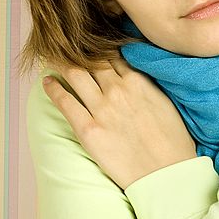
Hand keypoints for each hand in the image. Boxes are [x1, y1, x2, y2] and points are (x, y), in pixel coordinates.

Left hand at [42, 58, 196, 190]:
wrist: (166, 174)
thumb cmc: (172, 142)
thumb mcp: (165, 102)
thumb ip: (146, 84)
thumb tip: (134, 74)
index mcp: (138, 81)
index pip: (112, 53)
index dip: (99, 47)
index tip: (89, 44)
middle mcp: (117, 90)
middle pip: (90, 59)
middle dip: (77, 50)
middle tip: (65, 44)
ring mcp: (101, 109)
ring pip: (75, 74)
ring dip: (61, 63)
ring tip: (53, 58)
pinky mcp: (88, 130)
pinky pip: (64, 102)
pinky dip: (53, 88)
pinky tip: (47, 81)